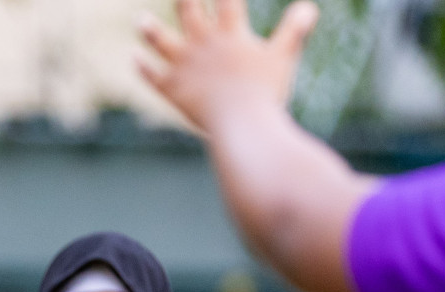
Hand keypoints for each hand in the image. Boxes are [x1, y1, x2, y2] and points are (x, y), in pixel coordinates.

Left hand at [136, 0, 318, 132]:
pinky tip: (134, 59)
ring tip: (140, 20)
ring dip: (149, 30)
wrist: (242, 126)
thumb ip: (295, 30)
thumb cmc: (267, 93)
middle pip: (187, 9)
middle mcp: (203, 44)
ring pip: (161, 41)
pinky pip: (154, 77)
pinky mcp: (172, 90)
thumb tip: (310, 7)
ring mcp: (184, 66)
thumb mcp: (284, 58)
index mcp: (231, 33)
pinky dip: (143, 68)